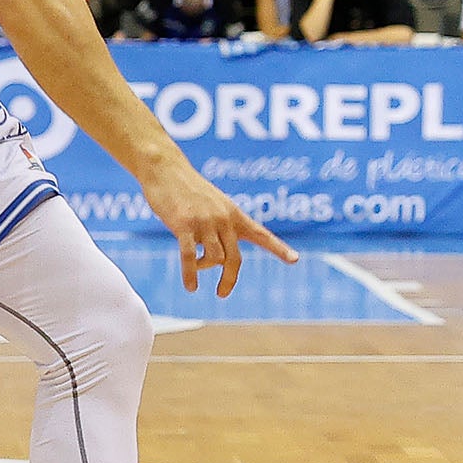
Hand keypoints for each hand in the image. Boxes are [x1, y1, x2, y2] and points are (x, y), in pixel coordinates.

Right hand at [141, 157, 297, 296]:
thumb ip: (221, 227)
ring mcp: (204, 222)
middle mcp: (224, 219)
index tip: (295, 260)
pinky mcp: (184, 225)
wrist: (166, 169)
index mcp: (234, 214)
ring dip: (204, 269)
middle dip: (229, 279)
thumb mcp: (213, 204)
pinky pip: (190, 256)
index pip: (262, 234)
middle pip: (235, 258)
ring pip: (215, 259)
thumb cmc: (188, 189)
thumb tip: (219, 257)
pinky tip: (191, 287)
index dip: (279, 248)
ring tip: (194, 273)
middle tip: (222, 294)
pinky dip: (191, 274)